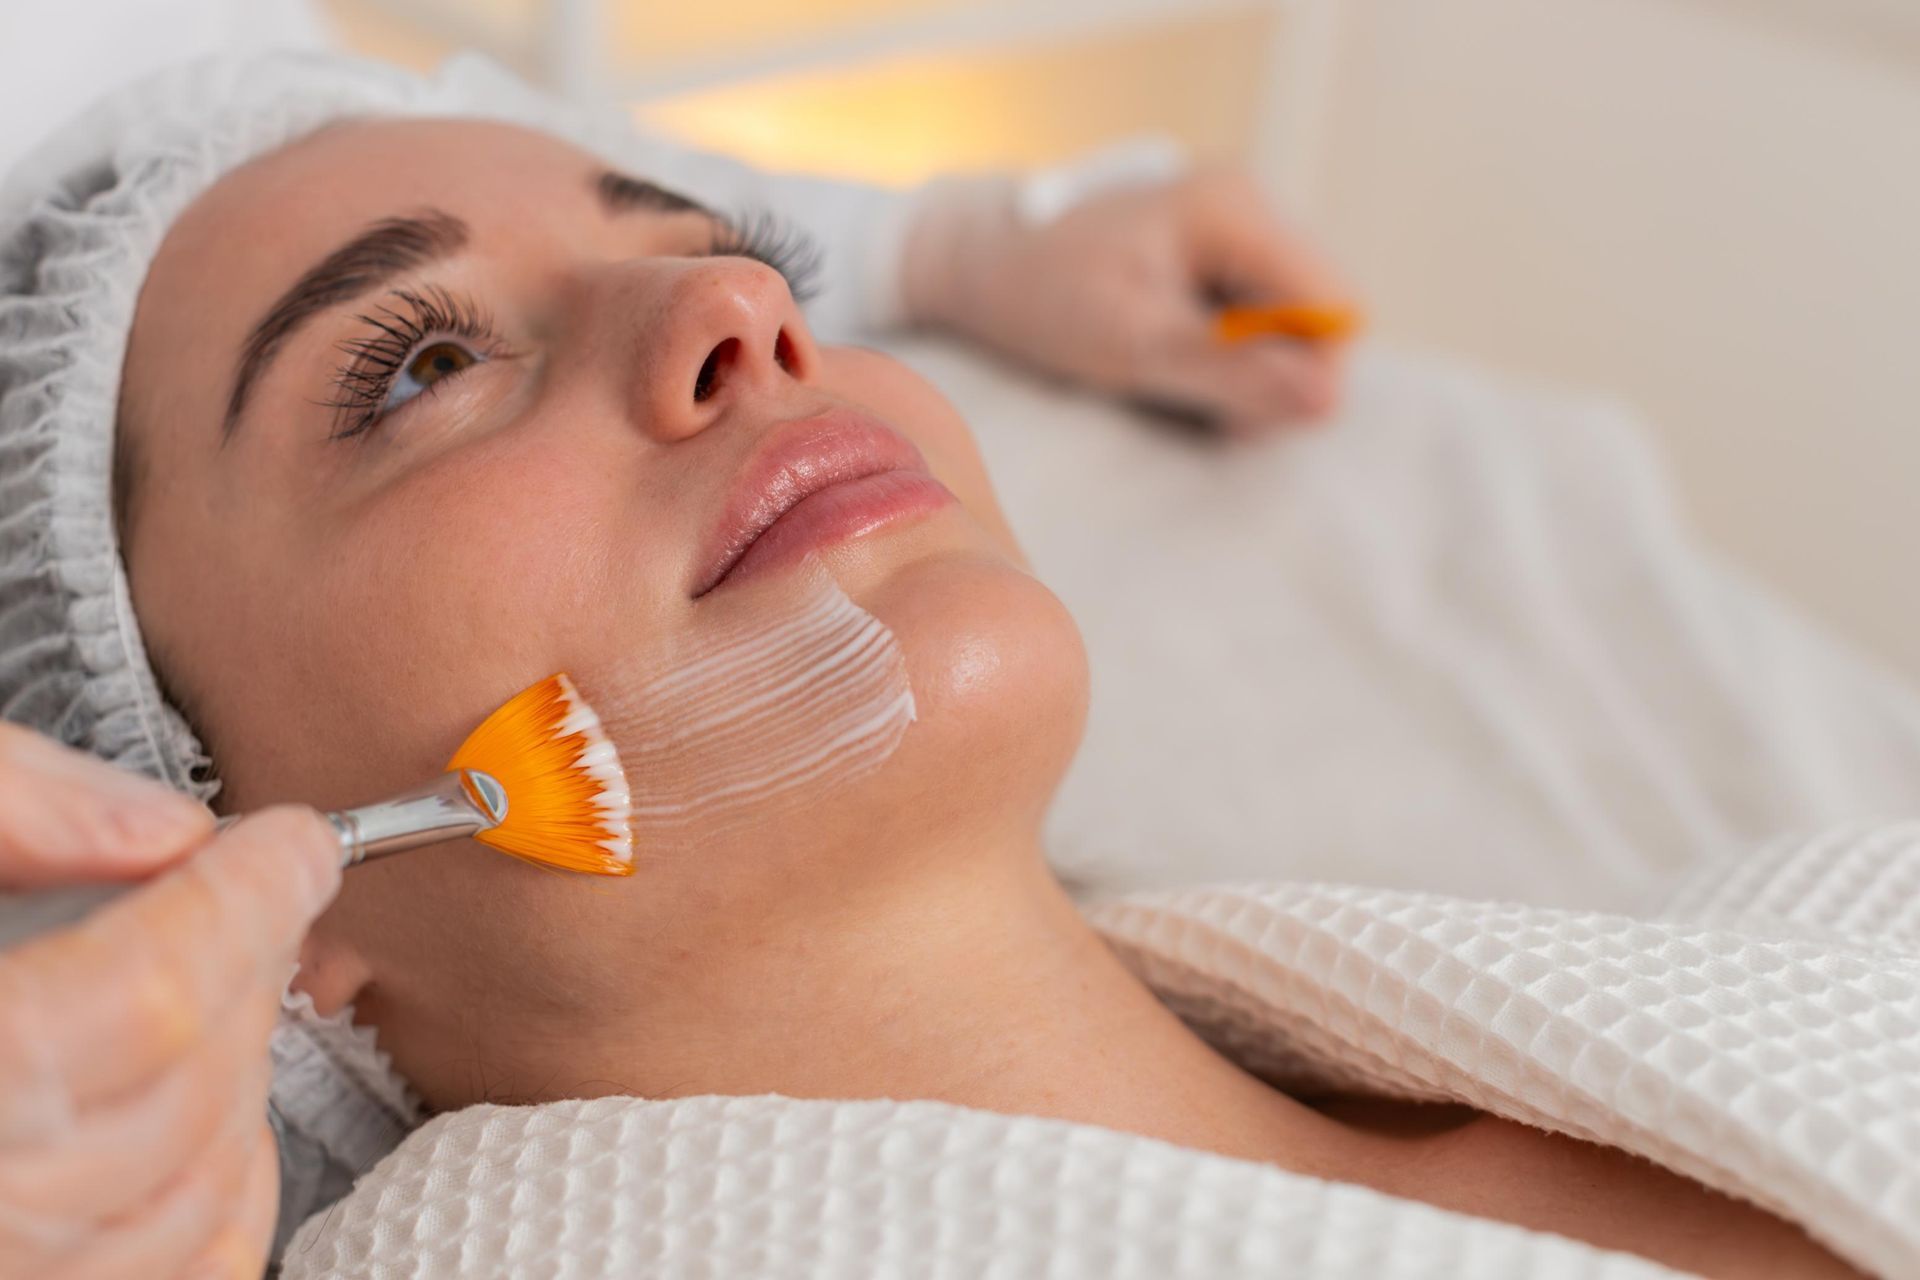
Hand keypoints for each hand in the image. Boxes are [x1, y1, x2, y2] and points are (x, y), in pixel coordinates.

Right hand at [0, 725, 340, 1279]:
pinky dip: (215, 1200)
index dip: (235, 908)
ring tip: (220, 984)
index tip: (292, 844)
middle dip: (245, 978)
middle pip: (171, 1105)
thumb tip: (160, 833)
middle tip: (260, 891)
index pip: (132, 1003)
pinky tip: (201, 1115)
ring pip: (180, 1210)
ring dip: (237, 1080)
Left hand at [902, 163, 1352, 435]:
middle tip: (1200, 410)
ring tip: (1174, 383)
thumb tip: (1328, 403)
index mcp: (1236, 209)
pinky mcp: (1216, 258)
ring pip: (1290, 326)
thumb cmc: (1039, 297)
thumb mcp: (1130, 345)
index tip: (1238, 415)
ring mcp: (1235, 229)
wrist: (977, 264)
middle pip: (1318, 318)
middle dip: (1275, 376)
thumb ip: (1227, 372)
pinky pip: (1254, 322)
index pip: (1334, 309)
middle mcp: (1249, 207)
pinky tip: (1174, 365)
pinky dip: (1224, 358)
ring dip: (1248, 372)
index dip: (1305, 374)